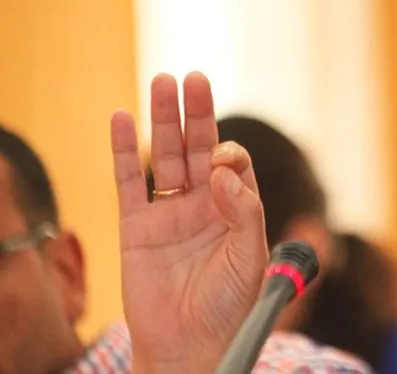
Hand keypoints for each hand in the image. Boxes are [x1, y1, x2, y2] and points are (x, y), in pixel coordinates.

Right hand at [110, 72, 268, 372]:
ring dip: (163, 120)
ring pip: (165, 156)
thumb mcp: (250, 256)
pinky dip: (124, 150)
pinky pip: (129, 182)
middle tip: (192, 77)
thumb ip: (244, 211)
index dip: (229, 153)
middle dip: (197, 114)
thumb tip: (222, 170)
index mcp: (235, 208)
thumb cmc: (229, 303)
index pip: (233, 163)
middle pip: (199, 149)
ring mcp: (169, 213)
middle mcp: (203, 204)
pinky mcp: (136, 227)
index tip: (221, 164)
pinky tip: (122, 118)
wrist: (191, 343)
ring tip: (161, 81)